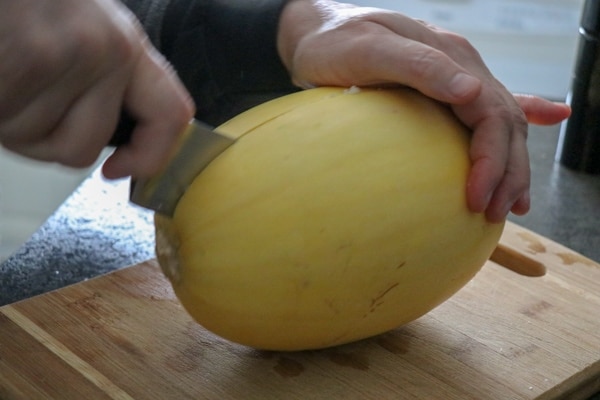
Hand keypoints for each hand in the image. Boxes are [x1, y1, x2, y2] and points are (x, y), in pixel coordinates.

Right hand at [0, 0, 193, 178]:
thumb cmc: (27, 3)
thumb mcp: (85, 29)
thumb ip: (109, 79)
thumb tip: (125, 142)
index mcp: (125, 43)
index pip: (170, 116)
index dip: (149, 157)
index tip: (120, 168)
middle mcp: (104, 49)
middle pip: (84, 148)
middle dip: (46, 140)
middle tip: (24, 99)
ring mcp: (62, 56)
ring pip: (40, 144)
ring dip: (14, 125)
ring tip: (7, 78)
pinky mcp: (22, 64)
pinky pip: (10, 131)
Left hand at [277, 0, 570, 222]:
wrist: (314, 35)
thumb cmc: (332, 44)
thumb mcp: (368, 50)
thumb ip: (418, 66)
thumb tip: (472, 91)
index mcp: (451, 56)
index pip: (493, 113)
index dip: (493, 159)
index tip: (477, 198)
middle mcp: (460, 66)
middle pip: (505, 123)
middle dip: (508, 172)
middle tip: (494, 213)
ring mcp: (452, 78)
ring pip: (500, 124)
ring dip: (511, 164)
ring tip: (510, 203)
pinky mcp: (437, 91)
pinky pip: (481, 112)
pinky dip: (505, 130)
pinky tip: (545, 122)